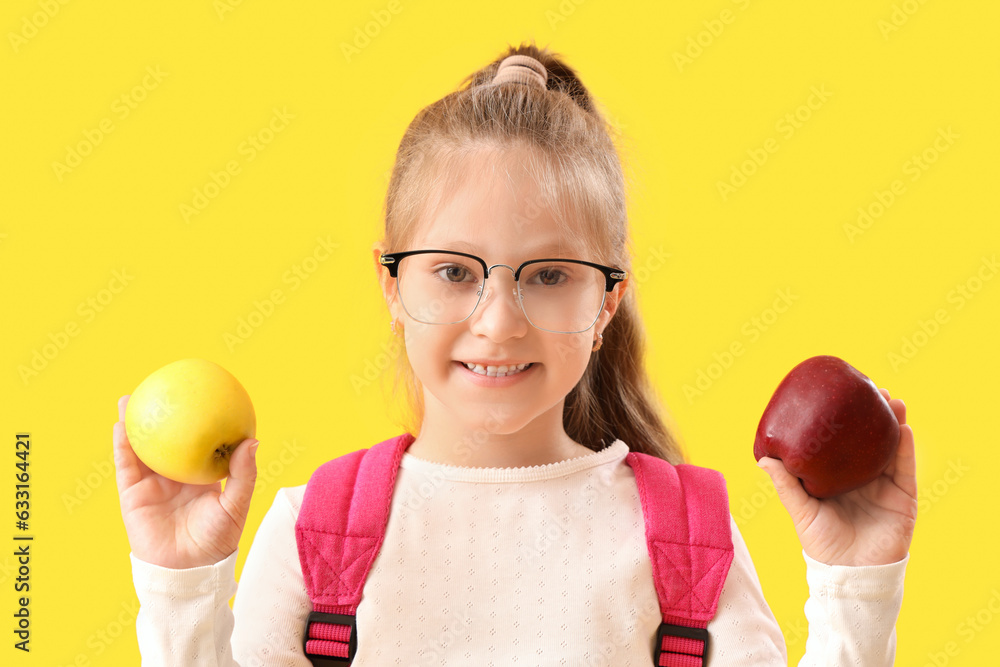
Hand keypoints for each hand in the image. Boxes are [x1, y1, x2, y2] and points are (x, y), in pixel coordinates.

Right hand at [113, 394, 257, 568]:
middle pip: (167, 440)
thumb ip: (243, 474)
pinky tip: (121, 425)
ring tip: (132, 398)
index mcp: (201, 476)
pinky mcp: (133, 494)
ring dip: (135, 423)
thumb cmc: (217, 539)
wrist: (188, 569)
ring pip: (142, 447)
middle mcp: (176, 476)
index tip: (202, 395)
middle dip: (164, 416)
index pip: (200, 443)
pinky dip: (123, 444)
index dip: (200, 421)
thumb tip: (252, 440)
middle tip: (163, 387)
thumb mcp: (236, 504)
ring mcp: (153, 484)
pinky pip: (126, 465)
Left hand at [756, 388, 916, 566]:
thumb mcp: (800, 510)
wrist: (851, 573)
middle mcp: (862, 477)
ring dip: (893, 422)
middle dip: (872, 414)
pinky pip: (906, 467)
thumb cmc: (822, 544)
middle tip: (870, 389)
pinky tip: (904, 428)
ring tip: (890, 400)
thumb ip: (786, 484)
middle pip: (869, 438)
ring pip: (890, 446)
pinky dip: (905, 447)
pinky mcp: (903, 497)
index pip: (841, 442)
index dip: (843, 420)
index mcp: (837, 476)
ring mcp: (884, 485)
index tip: (840, 395)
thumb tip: (763, 458)